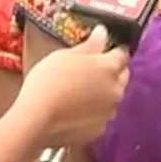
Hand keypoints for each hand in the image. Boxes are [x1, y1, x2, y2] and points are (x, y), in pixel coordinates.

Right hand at [11, 25, 129, 147]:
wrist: (37, 118)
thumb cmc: (48, 81)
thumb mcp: (64, 55)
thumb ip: (89, 45)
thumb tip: (102, 32)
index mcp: (109, 67)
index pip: (123, 53)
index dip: (114, 49)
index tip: (105, 48)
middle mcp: (115, 89)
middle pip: (122, 76)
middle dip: (112, 70)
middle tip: (91, 69)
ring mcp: (110, 111)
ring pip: (113, 96)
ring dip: (104, 91)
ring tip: (81, 90)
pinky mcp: (100, 129)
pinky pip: (103, 115)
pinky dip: (95, 111)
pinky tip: (77, 109)